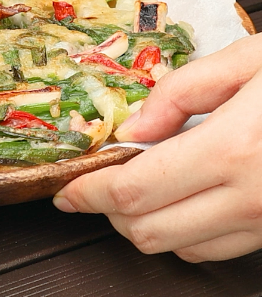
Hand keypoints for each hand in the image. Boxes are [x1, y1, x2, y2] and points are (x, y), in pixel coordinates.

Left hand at [53, 34, 261, 261]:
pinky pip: (218, 250)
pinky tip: (181, 198)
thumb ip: (181, 92)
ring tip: (137, 185)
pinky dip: (183, 231)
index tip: (66, 190)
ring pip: (180, 249)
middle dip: (109, 211)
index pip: (134, 191)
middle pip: (148, 231)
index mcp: (232, 150)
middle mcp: (251, 198)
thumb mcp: (246, 61)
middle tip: (97, 182)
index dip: (89, 194)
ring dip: (144, 223)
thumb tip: (134, 127)